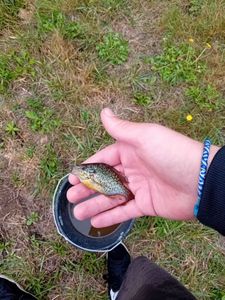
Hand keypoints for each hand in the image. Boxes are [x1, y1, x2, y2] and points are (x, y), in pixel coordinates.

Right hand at [67, 108, 218, 227]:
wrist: (200, 180)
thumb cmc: (171, 153)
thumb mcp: (144, 136)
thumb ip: (121, 128)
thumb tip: (104, 111)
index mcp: (130, 151)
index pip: (103, 159)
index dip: (88, 168)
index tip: (73, 177)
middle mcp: (133, 169)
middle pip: (104, 180)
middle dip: (87, 189)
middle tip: (70, 197)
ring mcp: (139, 188)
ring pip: (112, 198)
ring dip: (95, 205)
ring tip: (77, 214)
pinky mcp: (147, 205)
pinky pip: (125, 211)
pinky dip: (111, 217)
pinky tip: (96, 222)